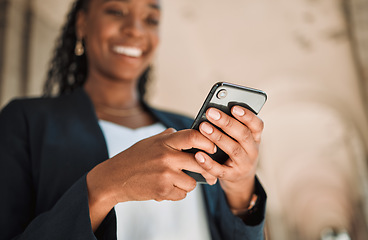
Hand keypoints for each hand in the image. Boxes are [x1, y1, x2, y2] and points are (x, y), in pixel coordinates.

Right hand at [86, 128, 216, 229]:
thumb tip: (184, 132)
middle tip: (210, 173)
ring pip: (192, 182)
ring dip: (187, 184)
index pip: (193, 136)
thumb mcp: (150, 142)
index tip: (213, 147)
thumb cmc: (133, 158)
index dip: (208, 141)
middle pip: (200, 162)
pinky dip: (177, 193)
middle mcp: (166, 156)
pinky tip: (165, 187)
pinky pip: (182, 194)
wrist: (114, 178)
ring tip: (174, 181)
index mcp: (165, 141)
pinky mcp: (162, 190)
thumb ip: (168, 137)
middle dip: (208, 169)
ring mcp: (165, 174)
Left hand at [194, 106, 263, 211]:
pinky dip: (208, 163)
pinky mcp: (232, 177)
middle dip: (226, 122)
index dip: (247, 116)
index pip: (257, 125)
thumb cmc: (236, 151)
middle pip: (243, 135)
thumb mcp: (240, 139)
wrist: (241, 179)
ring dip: (217, 137)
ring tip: (203, 127)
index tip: (234, 107)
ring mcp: (243, 165)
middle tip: (211, 112)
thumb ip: (232, 126)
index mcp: (255, 138)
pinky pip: (220, 170)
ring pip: (233, 150)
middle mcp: (252, 151)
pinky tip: (198, 154)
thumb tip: (214, 111)